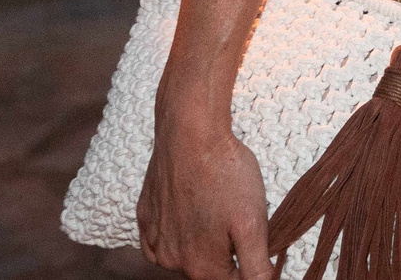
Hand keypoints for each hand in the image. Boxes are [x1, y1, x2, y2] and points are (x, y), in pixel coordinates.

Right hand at [138, 105, 270, 276]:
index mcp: (201, 266)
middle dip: (227, 248)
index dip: (250, 260)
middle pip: (209, 267)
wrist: (190, 134)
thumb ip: (256, 265)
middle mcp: (171, 260)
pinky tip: (192, 206)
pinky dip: (179, 227)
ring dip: (203, 237)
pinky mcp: (144, 217)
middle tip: (237, 213)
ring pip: (186, 251)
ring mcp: (154, 239)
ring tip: (217, 203)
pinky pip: (163, 236)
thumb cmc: (225, 174)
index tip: (256, 236)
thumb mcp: (253, 222)